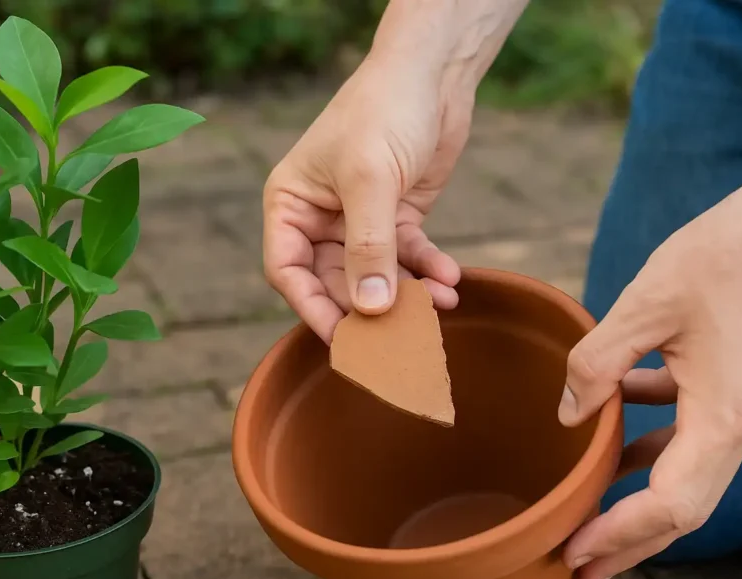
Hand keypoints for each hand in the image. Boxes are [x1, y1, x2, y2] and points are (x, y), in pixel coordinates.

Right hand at [262, 0, 527, 342]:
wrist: (433, 73)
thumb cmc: (384, 110)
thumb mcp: (370, 179)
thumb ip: (369, 248)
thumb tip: (370, 311)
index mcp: (291, 205)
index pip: (289, 272)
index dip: (313, 309)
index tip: (344, 342)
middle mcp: (320, 218)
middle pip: (335, 283)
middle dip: (370, 308)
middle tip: (401, 338)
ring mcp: (360, 220)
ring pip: (377, 276)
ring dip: (408, 294)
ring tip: (438, 306)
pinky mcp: (398, 217)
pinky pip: (409, 257)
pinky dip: (429, 271)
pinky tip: (451, 280)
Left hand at [558, 173, 741, 578]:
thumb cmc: (733, 250)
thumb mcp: (646, 303)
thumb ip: (597, 363)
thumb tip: (569, 414)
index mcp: (724, 417)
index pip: (669, 506)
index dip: (618, 535)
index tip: (573, 553)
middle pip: (683, 508)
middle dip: (630, 541)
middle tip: (578, 566)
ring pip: (688, 472)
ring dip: (640, 497)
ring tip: (590, 514)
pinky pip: (695, 430)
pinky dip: (654, 440)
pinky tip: (616, 425)